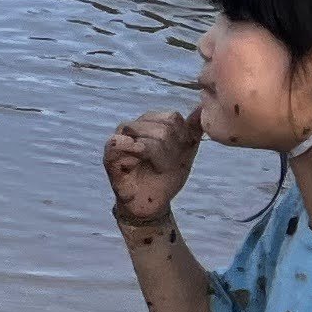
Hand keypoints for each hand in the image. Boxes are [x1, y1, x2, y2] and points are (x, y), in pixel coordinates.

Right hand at [103, 107, 201, 228]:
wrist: (151, 203)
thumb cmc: (166, 177)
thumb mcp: (185, 153)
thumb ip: (192, 130)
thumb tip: (201, 108)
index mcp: (151, 123)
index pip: (172, 117)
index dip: (181, 137)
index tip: (180, 154)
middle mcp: (134, 127)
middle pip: (163, 129)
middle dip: (171, 152)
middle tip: (167, 165)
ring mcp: (121, 139)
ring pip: (146, 138)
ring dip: (158, 158)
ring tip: (157, 168)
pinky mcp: (109, 155)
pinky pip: (118, 143)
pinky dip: (133, 152)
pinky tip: (140, 162)